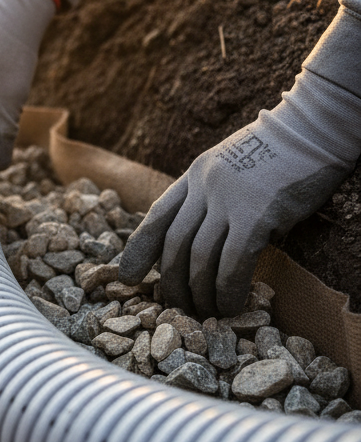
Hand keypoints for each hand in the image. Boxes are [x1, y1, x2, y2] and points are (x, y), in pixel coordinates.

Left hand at [119, 68, 360, 316]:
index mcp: (194, 176)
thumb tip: (205, 238)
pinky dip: (227, 289)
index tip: (127, 275)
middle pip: (173, 243)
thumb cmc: (282, 154)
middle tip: (175, 307)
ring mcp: (227, 199)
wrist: (315, 128)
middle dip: (170, 281)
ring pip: (198, 257)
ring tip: (206, 313)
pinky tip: (231, 305)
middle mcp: (203, 187)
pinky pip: (232, 262)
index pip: (156, 216)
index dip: (138, 249)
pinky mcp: (255, 214)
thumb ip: (213, 196)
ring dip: (199, 292)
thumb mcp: (231, 167)